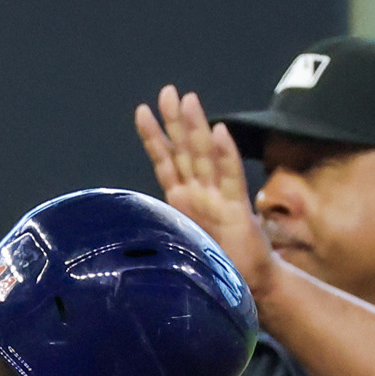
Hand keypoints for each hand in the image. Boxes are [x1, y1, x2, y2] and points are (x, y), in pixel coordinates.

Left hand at [134, 87, 278, 297]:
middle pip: (184, 149)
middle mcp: (198, 192)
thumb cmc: (215, 264)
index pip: (165, 161)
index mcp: (182, 199)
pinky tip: (219, 133)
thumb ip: (163, 228)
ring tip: (189, 100)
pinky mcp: (236, 208)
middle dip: (176, 120)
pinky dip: (224, 154)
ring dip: (197, 127)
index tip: (142, 110)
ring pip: (204, 155)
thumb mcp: (179, 243)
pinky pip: (230, 176)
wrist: (249, 283)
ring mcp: (217, 196)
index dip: (153, 136)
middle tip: (168, 91)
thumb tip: (125, 228)